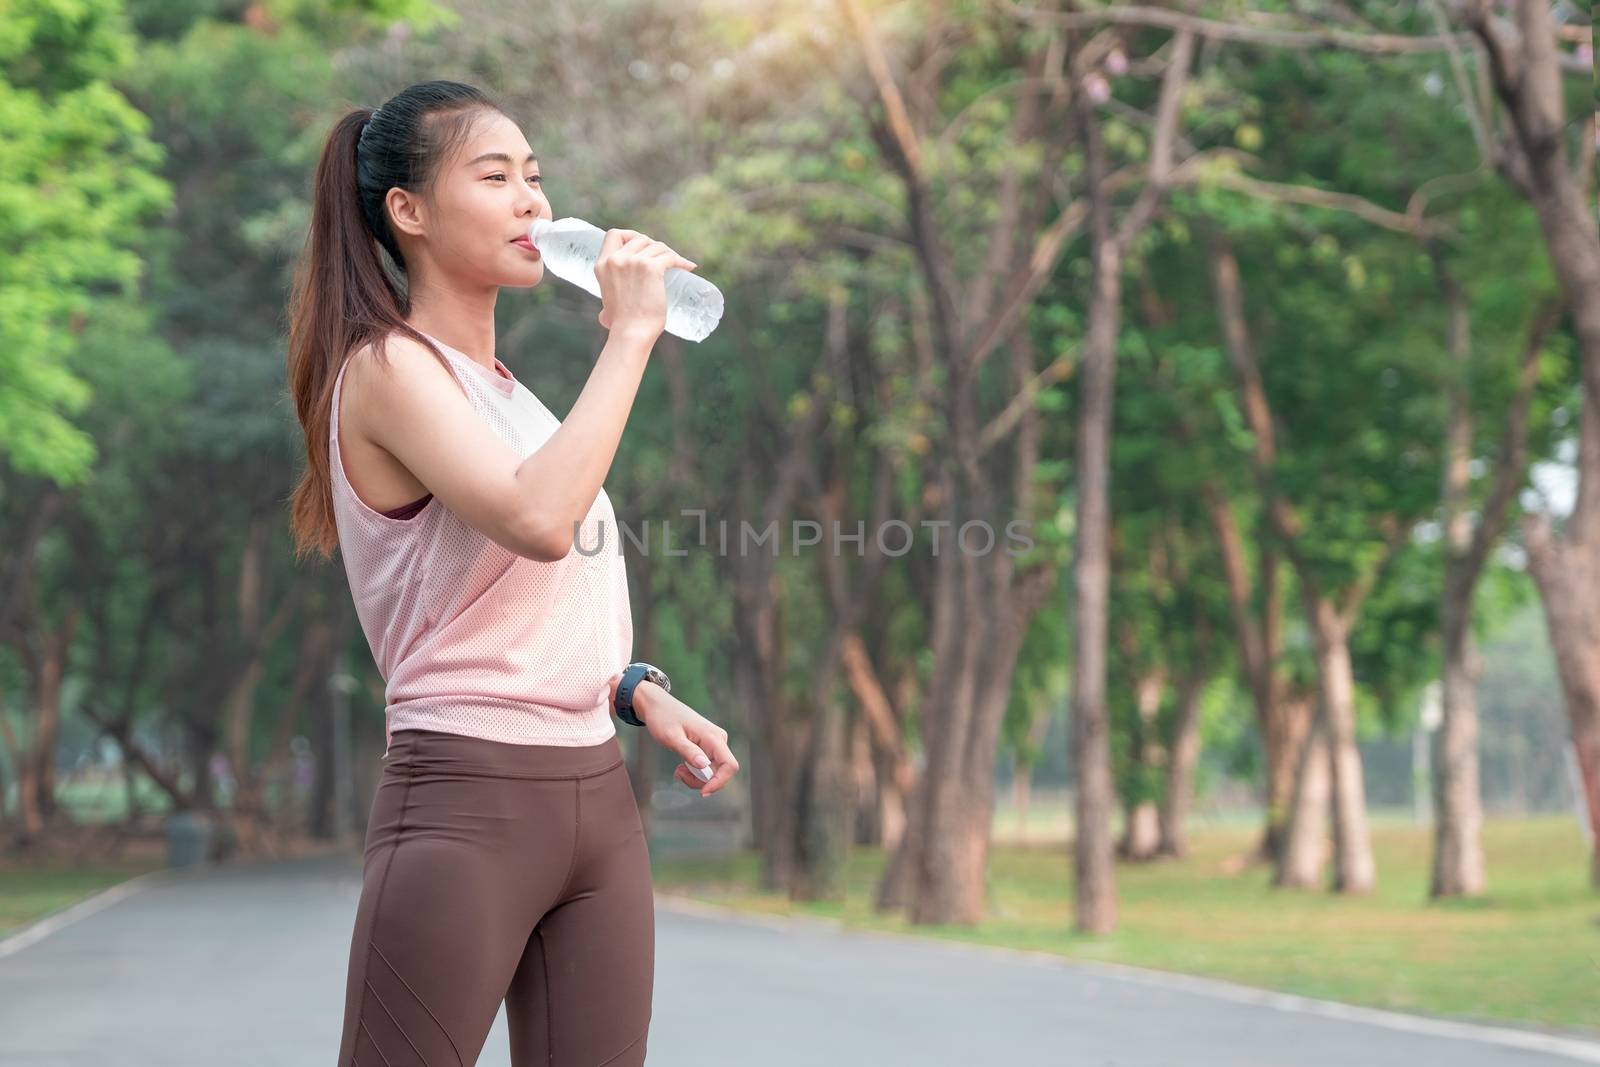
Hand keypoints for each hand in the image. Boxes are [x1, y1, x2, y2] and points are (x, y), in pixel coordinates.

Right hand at [594, 228, 697, 334]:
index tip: (642, 245)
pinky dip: (682, 261)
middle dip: (654, 246)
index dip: (630, 235)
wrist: (631, 333)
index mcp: (602, 264)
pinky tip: (689, 267)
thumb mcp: (606, 308)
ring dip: (669, 253)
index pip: (615, 234)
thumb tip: (605, 316)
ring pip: (657, 246)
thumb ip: (605, 308)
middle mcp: (616, 259)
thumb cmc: (621, 326)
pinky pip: (671, 257)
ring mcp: (634, 262)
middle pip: (640, 238)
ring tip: (678, 264)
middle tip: (664, 259)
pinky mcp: (652, 268)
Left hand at [606, 673, 738, 796]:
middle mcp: (718, 740)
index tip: (702, 792)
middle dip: (700, 780)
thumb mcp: (672, 737)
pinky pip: (707, 766)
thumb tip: (704, 766)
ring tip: (677, 769)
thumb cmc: (663, 719)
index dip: (720, 782)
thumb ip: (688, 751)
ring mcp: (714, 743)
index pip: (730, 765)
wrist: (657, 706)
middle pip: (720, 772)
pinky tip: (681, 765)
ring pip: (712, 771)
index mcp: (713, 737)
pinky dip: (694, 772)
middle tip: (678, 774)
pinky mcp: (708, 746)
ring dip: (695, 777)